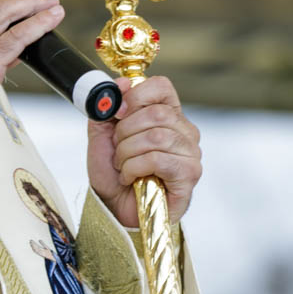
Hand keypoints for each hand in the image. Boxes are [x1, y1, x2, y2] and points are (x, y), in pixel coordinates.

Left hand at [86, 76, 201, 228]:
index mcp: (167, 114)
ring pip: (155, 136)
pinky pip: (158, 159)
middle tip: (118, 151)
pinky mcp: (189, 174)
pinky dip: (135, 168)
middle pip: (155, 113)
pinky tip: (131, 178)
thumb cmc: (114, 174)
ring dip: (127, 154)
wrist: (116, 210)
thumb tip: (121, 83)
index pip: (162, 86)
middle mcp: (184, 130)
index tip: (118, 113)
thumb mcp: (101, 137)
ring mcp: (190, 152)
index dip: (136, 95)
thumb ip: (107, 109)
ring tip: (123, 167)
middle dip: (125, 133)